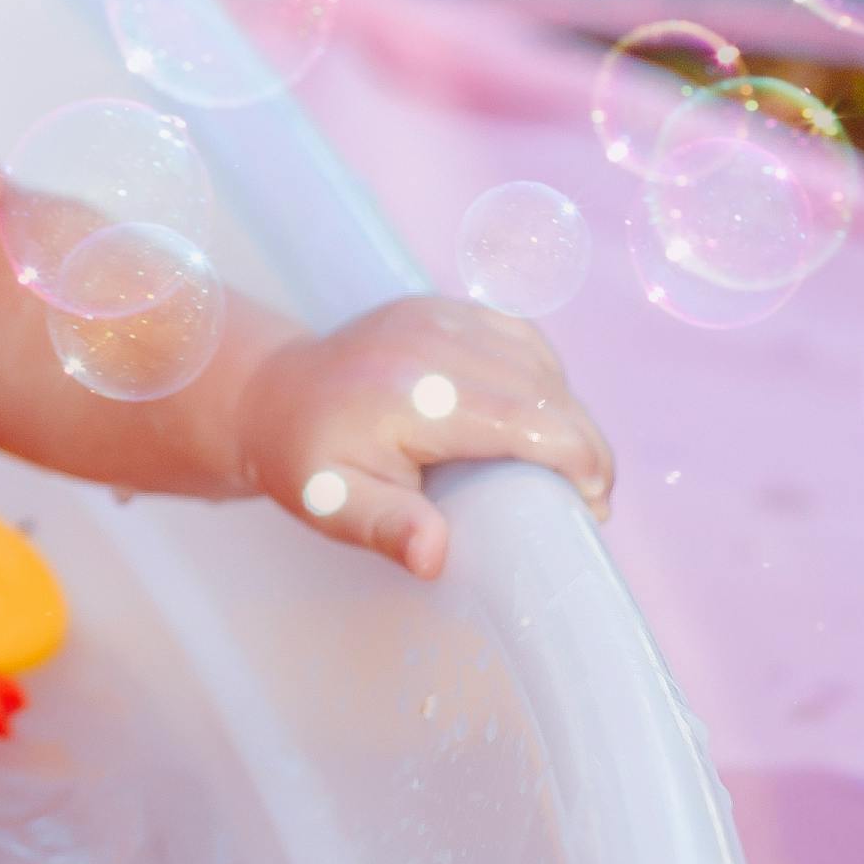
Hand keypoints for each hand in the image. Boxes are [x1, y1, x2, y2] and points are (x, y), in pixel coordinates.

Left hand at [235, 296, 613, 578]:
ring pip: (541, 360)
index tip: (592, 507)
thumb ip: (387, 528)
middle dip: (584, 443)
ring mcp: (440, 315)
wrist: (271, 396)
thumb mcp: (334, 506)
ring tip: (565, 462)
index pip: (530, 419)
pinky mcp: (443, 308)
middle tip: (589, 496)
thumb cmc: (306, 461)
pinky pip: (518, 337)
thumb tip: (434, 555)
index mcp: (414, 393)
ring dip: (566, 410)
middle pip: (548, 390)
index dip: (580, 461)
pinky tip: (538, 414)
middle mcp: (433, 342)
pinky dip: (543, 376)